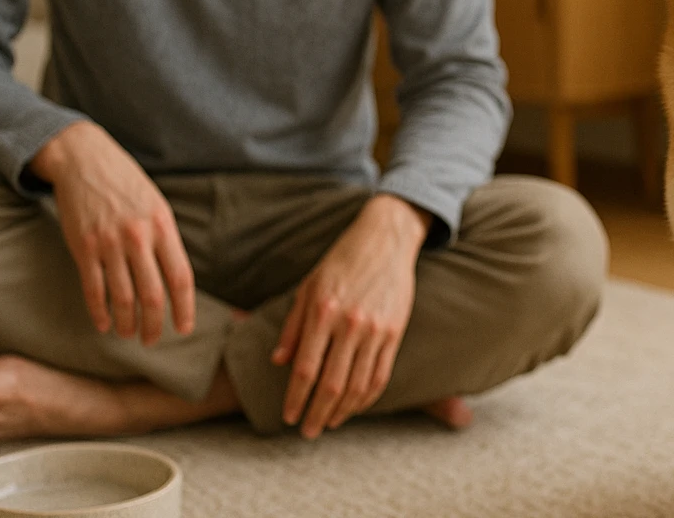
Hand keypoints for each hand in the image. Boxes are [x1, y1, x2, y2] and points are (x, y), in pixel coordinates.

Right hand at [30, 121, 195, 344]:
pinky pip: (93, 288)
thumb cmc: (126, 184)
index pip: (180, 278)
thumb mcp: (157, 206)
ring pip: (123, 296)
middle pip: (152, 294)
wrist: (85, 159)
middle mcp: (139, 237)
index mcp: (164, 227)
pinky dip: (99, 311)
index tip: (183, 329)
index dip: (184, 308)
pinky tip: (104, 324)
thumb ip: (165, 240)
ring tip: (128, 335)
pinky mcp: (83, 246)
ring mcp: (109, 243)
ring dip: (126, 323)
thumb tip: (174, 280)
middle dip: (153, 324)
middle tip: (151, 340)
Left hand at [272, 194, 428, 437]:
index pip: (306, 369)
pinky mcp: (394, 332)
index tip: (288, 416)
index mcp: (323, 312)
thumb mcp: (308, 288)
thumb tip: (279, 362)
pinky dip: (367, 397)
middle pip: (331, 384)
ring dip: (341, 411)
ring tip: (329, 423)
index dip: (295, 398)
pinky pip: (381, 374)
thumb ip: (293, 326)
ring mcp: (376, 330)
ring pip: (358, 385)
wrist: (386, 240)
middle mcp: (350, 324)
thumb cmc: (341, 262)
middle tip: (307, 431)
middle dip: (317, 414)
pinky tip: (354, 406)